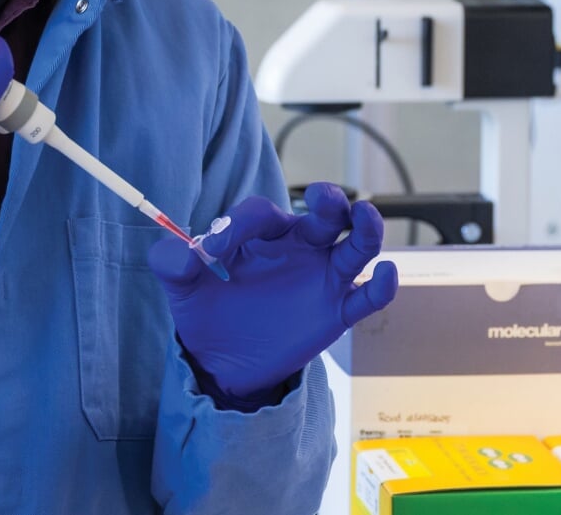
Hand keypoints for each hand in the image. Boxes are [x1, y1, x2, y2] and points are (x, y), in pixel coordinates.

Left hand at [148, 183, 398, 402]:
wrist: (222, 363)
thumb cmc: (207, 314)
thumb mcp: (182, 289)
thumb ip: (173, 264)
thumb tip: (183, 252)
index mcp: (262, 234)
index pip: (261, 213)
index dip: (239, 225)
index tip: (211, 253)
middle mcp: (299, 248)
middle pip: (324, 214)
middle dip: (328, 201)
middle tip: (322, 198)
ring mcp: (322, 278)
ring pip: (357, 245)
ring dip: (366, 228)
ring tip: (365, 217)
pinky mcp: (337, 311)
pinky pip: (367, 296)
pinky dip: (383, 285)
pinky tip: (387, 274)